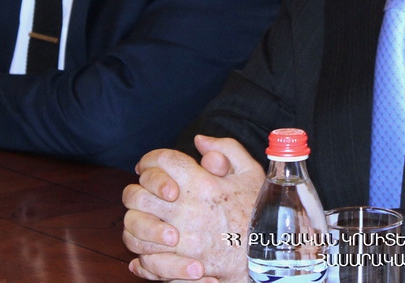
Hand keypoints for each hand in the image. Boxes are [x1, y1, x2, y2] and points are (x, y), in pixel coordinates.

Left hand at [122, 135, 264, 281]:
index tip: (147, 165)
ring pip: (135, 226)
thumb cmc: (261, 213)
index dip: (150, 159)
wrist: (270, 256)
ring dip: (134, 219)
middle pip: (138, 193)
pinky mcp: (179, 264)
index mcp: (202, 184)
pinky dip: (140, 250)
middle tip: (142, 192)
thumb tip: (199, 141)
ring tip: (143, 217)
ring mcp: (181, 239)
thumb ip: (227, 149)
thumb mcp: (251, 173)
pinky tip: (147, 244)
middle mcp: (187, 210)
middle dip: (135, 189)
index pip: (162, 161)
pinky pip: (144, 256)